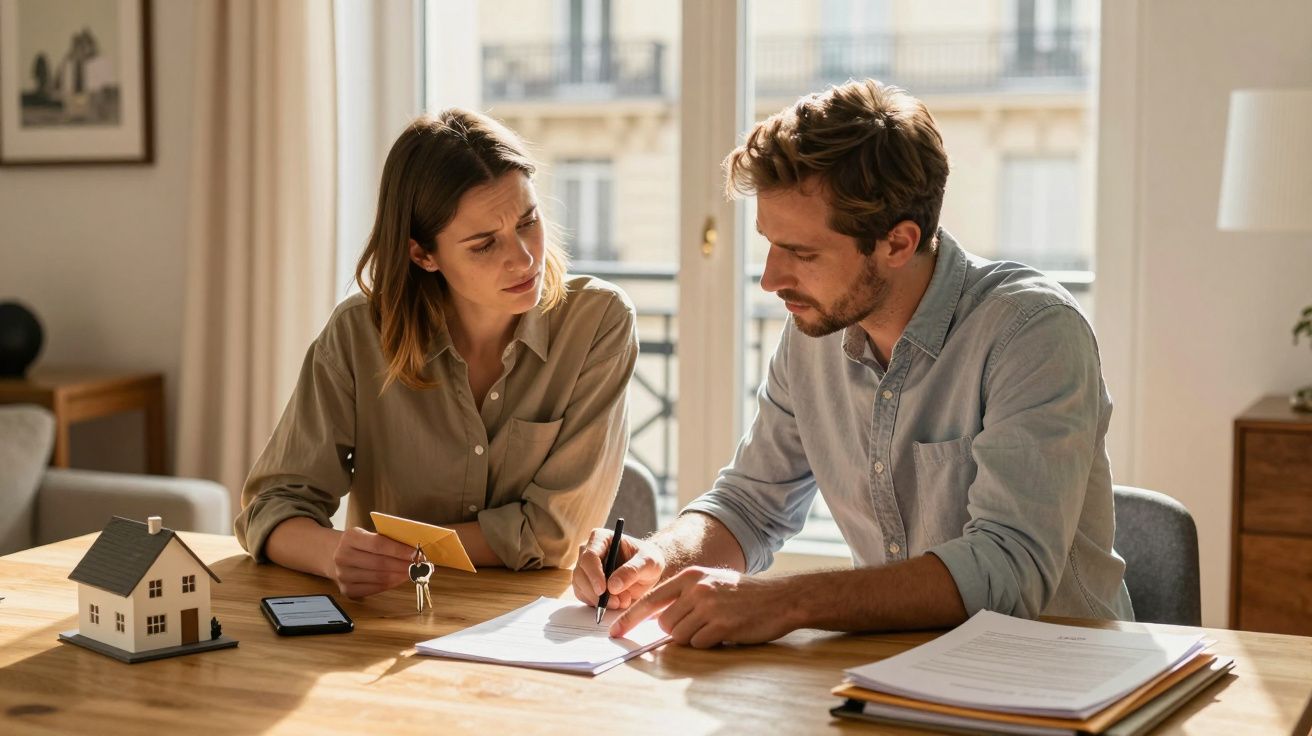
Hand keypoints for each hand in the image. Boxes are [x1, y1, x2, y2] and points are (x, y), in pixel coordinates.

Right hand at [328, 526, 413, 598]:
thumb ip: (387, 539)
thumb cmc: (358, 544)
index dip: (400, 550)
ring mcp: (343, 575)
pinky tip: (399, 579)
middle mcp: (343, 556)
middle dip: (403, 565)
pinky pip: (374, 589)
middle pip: (380, 563)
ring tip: (412, 573)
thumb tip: (414, 549)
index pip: (379, 544)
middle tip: (419, 566)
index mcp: (350, 537)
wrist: (332, 555)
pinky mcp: (346, 589)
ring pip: (379, 578)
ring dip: (399, 576)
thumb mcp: (368, 534)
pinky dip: (390, 585)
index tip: (417, 553)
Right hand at [572, 528, 665, 610]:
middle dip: (596, 592)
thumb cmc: (648, 560)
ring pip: (580, 586)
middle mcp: (589, 550)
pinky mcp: (585, 583)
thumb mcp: (648, 562)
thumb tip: (612, 586)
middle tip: (616, 602)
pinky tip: (614, 603)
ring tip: (620, 602)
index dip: (594, 574)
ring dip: (597, 600)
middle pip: (581, 573)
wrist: (648, 571)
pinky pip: (583, 596)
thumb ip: (632, 571)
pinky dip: (596, 604)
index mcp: (601, 538)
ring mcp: (585, 568)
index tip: (603, 590)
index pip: (589, 555)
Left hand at [610, 567, 799, 647]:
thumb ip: (685, 596)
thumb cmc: (744, 594)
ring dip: (693, 637)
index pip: (651, 599)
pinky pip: (698, 644)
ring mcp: (709, 607)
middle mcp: (697, 589)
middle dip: (675, 630)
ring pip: (679, 635)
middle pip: (664, 623)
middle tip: (699, 625)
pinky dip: (708, 643)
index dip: (630, 618)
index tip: (615, 632)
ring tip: (714, 626)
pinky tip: (724, 632)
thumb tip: (658, 619)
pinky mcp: (721, 625)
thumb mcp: (711, 582)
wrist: (780, 598)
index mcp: (691, 576)